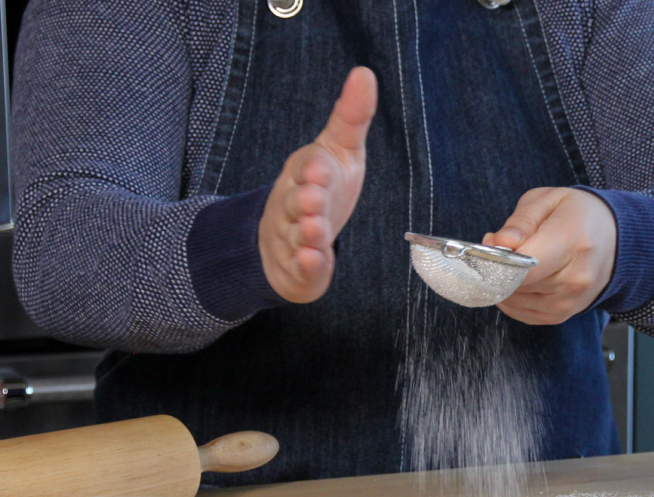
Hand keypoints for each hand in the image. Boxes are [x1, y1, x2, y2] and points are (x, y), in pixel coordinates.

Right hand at [259, 67, 376, 302]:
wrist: (289, 238)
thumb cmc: (321, 189)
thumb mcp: (340, 151)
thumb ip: (351, 117)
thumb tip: (365, 72)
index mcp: (305, 173)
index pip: (308, 168)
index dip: (313, 170)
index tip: (319, 167)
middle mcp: (294, 204)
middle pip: (297, 202)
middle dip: (306, 201)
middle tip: (314, 199)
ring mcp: (292, 236)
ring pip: (298, 236)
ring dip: (308, 234)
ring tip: (316, 231)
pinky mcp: (298, 267)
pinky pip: (301, 267)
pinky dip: (307, 265)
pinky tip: (314, 261)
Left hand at [484, 188, 615, 324]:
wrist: (617, 241)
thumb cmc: (580, 215)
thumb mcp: (549, 199)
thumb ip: (521, 221)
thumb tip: (498, 244)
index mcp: (573, 242)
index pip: (525, 266)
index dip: (497, 260)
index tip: (488, 247)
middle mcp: (575, 278)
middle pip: (516, 284)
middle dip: (498, 266)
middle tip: (502, 245)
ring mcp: (570, 302)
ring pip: (514, 300)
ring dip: (503, 282)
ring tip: (516, 259)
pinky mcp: (561, 315)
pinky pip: (521, 313)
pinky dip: (512, 296)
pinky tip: (520, 277)